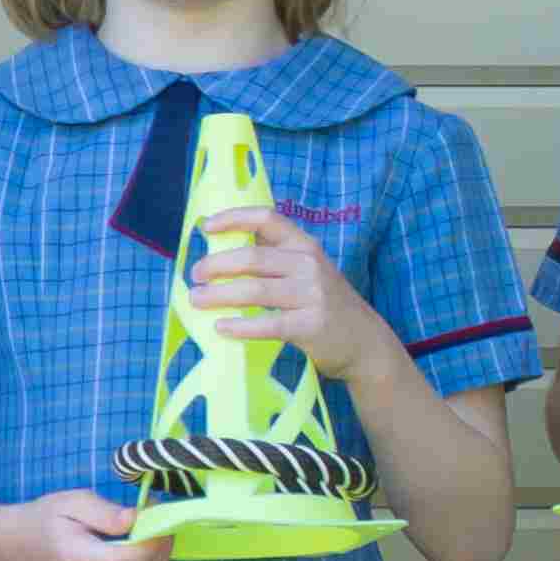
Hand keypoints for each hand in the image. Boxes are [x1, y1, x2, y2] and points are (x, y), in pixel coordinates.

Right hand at [9, 484, 172, 560]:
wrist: (30, 546)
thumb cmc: (52, 519)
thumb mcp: (74, 501)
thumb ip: (106, 512)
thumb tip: (136, 519)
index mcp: (74, 558)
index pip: (122, 560)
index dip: (149, 541)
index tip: (156, 514)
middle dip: (160, 544)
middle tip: (160, 517)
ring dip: (159, 556)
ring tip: (154, 530)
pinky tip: (144, 550)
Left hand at [186, 208, 386, 378]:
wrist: (364, 341)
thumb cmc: (324, 303)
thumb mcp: (307, 269)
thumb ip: (275, 255)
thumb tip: (224, 245)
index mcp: (304, 245)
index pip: (266, 219)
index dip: (233, 218)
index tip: (205, 226)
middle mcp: (309, 264)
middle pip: (252, 257)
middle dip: (216, 264)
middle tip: (195, 275)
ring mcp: (312, 294)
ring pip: (254, 290)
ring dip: (219, 294)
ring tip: (196, 299)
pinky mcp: (310, 325)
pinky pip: (267, 324)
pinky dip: (240, 326)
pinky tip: (221, 327)